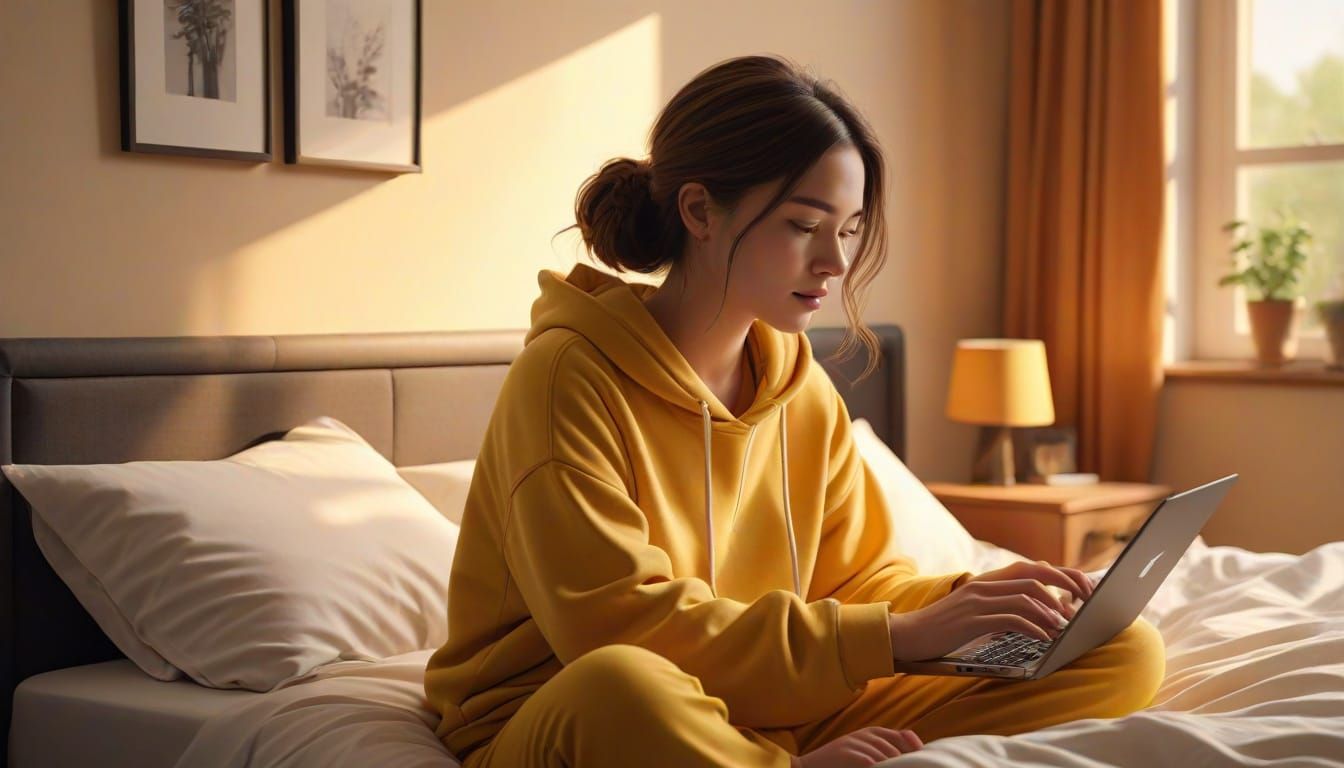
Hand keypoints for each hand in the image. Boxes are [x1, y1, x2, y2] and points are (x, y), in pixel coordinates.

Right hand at [790, 727, 922, 766]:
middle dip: (906, 760)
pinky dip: (880, 767)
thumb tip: (912, 751)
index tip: (922, 756)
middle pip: (895, 748)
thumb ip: (881, 749)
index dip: (913, 747)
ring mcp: (855, 744)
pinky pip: (871, 762)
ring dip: (894, 765)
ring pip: (885, 756)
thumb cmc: (837, 763)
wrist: (806, 767)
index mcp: (870, 732)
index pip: (900, 736)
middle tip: (917, 767)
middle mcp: (864, 735)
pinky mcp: (848, 754)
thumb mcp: (860, 750)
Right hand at [887, 560, 1094, 662]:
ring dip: (1050, 612)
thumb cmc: (943, 628)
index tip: (1082, 589)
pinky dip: (1032, 627)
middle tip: (1084, 605)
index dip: (1061, 575)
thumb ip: (1000, 606)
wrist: (908, 635)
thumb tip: (1037, 613)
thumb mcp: (974, 612)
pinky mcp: (971, 619)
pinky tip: (1044, 637)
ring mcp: (976, 601)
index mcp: (987, 581)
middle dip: (1065, 588)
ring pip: (1025, 597)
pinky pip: (1010, 619)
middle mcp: (984, 585)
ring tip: (1065, 627)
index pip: (1032, 568)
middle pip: (1034, 577)